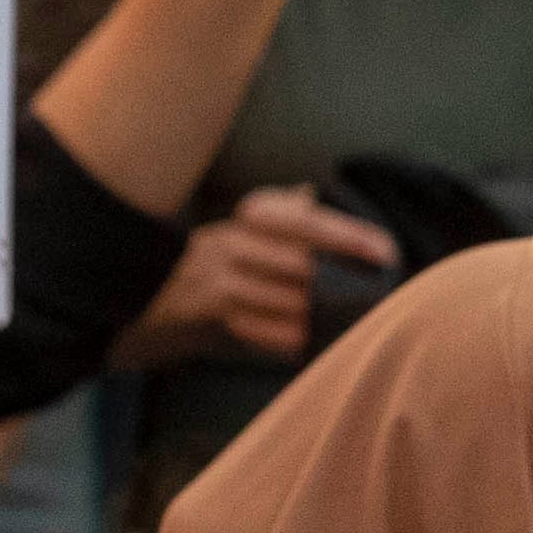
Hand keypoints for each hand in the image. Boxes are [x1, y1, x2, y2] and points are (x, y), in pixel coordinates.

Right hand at [119, 183, 401, 366]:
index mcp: (247, 218)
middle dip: (342, 285)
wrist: (145, 292)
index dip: (347, 235)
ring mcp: (219, 278)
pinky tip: (308, 341)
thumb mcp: (241, 229)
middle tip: (376, 298)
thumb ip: (279, 214)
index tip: (387, 252)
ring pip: (290, 301)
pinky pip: (268, 330)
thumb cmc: (214, 262)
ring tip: (349, 322)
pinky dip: (293, 338)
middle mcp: (232, 241)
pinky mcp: (210, 311)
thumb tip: (309, 192)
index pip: (304, 220)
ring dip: (322, 316)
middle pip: (304, 265)